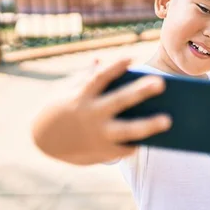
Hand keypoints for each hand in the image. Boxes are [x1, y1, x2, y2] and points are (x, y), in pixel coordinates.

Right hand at [31, 58, 170, 164]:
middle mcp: (91, 114)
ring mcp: (97, 134)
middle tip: (161, 82)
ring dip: (148, 125)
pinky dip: (138, 143)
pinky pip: (125, 148)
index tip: (130, 57)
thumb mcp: (66, 90)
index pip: (100, 78)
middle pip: (119, 101)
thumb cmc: (60, 108)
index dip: (114, 67)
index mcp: (82, 96)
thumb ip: (86, 76)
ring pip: (127, 130)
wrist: (41, 140)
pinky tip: (152, 137)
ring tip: (168, 120)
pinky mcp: (102, 151)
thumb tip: (99, 60)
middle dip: (140, 92)